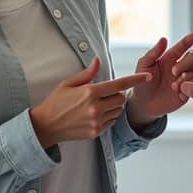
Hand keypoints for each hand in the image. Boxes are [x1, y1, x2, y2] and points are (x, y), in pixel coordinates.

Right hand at [30, 57, 149, 147]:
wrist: (45, 126)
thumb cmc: (56, 101)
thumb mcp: (68, 83)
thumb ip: (87, 73)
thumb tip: (98, 60)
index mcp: (90, 92)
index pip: (118, 84)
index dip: (135, 80)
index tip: (147, 76)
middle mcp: (95, 107)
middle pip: (121, 98)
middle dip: (117, 94)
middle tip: (104, 93)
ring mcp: (96, 121)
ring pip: (117, 111)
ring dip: (113, 106)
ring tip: (98, 104)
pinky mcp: (95, 132)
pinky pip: (111, 122)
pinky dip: (108, 117)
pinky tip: (95, 114)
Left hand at [127, 31, 192, 126]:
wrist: (143, 104)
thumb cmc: (142, 83)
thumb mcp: (144, 66)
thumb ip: (153, 53)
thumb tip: (164, 38)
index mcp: (170, 57)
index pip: (183, 45)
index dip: (191, 39)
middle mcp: (180, 66)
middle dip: (186, 62)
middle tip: (173, 72)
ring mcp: (185, 78)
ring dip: (190, 75)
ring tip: (175, 85)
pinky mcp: (188, 90)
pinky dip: (191, 86)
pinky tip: (178, 92)